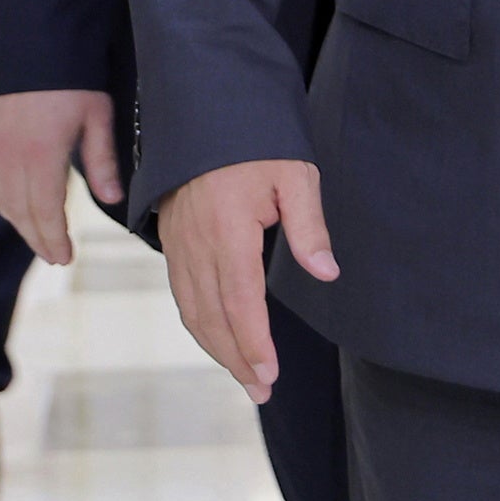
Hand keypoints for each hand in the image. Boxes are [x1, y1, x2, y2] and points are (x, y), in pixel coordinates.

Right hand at [0, 90, 121, 264]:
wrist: (29, 36)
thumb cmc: (73, 75)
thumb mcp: (97, 115)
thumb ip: (102, 160)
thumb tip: (114, 200)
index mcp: (40, 156)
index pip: (44, 212)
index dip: (53, 239)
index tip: (64, 258)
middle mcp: (7, 157)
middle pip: (20, 212)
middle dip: (37, 237)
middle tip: (54, 256)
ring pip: (1, 199)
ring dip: (19, 222)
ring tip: (39, 237)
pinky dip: (3, 200)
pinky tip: (16, 207)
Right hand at [156, 159, 336, 403]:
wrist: (204, 109)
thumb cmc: (256, 140)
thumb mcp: (295, 175)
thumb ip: (308, 227)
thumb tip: (326, 273)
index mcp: (227, 232)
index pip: (240, 303)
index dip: (253, 344)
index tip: (269, 375)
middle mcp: (195, 246)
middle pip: (212, 317)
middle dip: (236, 359)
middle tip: (261, 391)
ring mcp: (179, 245)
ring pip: (193, 310)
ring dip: (216, 348)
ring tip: (244, 376)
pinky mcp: (173, 240)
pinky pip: (183, 294)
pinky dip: (200, 323)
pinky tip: (218, 337)